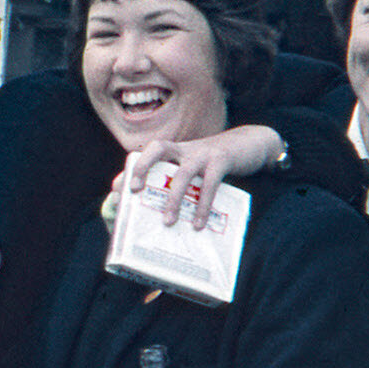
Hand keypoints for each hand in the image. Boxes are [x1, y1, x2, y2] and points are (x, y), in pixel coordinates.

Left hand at [122, 125, 283, 227]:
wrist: (250, 144)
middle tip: (136, 191)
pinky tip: (199, 222)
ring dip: (174, 198)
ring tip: (168, 222)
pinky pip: (210, 183)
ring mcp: (204, 152)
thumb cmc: (215, 163)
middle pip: (158, 148)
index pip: (148, 153)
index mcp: (175, 151)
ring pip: (184, 173)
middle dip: (144, 167)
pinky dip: (203, 204)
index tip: (118, 188)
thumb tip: (160, 213)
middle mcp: (185, 148)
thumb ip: (178, 182)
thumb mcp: (194, 168)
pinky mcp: (222, 160)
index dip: (133, 168)